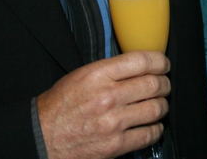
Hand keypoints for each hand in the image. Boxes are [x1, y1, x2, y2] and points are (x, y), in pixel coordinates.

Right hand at [37, 51, 171, 158]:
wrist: (41, 137)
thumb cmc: (60, 105)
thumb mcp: (82, 76)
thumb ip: (111, 70)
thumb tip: (141, 67)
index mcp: (98, 75)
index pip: (142, 61)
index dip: (160, 62)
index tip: (163, 65)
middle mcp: (108, 97)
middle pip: (154, 84)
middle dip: (164, 84)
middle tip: (163, 86)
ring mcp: (113, 122)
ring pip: (156, 109)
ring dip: (162, 106)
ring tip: (158, 105)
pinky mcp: (115, 145)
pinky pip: (149, 134)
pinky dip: (156, 129)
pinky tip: (151, 126)